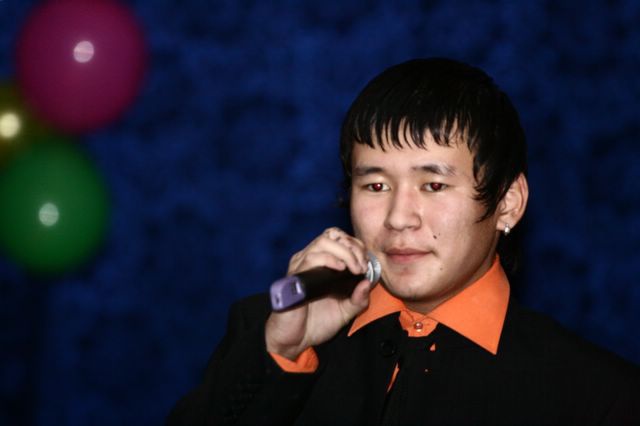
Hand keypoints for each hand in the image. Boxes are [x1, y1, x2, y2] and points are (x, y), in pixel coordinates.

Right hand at [265, 227, 372, 359]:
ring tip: (354, 268)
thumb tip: (368, 282)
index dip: (356, 245)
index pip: (339, 238)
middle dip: (353, 247)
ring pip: (323, 242)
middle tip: (362, 266)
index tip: (366, 264)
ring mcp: (301, 266)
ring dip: (344, 252)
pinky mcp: (294, 277)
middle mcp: (310, 260)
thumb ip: (359, 299)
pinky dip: (329, 259)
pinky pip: (311, 258)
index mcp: (321, 263)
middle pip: (332, 235)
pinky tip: (340, 269)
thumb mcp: (345, 312)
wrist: (294, 341)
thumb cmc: (316, 324)